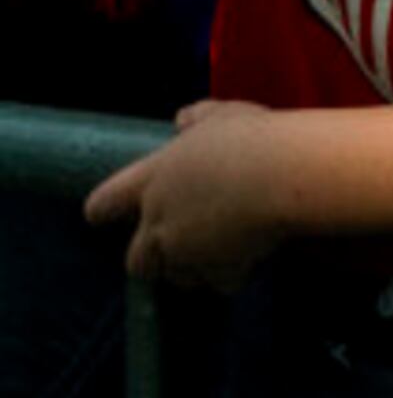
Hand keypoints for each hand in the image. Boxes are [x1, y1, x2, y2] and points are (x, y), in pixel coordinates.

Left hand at [83, 101, 294, 288]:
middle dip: (154, 261)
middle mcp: (159, 219)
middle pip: (136, 260)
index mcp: (153, 179)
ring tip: (224, 250)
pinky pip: (221, 281)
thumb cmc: (253, 138)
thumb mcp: (225, 115)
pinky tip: (253, 256)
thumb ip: (199, 118)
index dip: (104, 211)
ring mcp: (184, 249)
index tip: (105, 216)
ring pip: (178, 275)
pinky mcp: (215, 268)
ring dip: (196, 269)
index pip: (105, 203)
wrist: (284, 174)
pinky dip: (234, 274)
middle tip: (179, 248)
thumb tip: (183, 119)